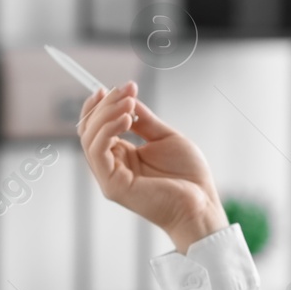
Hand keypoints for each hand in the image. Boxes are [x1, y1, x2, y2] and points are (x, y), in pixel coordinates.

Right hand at [77, 81, 228, 252]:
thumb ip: (144, 121)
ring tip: (129, 103)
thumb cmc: (188, 176)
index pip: (98, 127)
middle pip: (89, 129)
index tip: (120, 86)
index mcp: (122, 156)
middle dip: (105, 104)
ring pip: (89, 138)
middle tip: (126, 90)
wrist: (201, 203)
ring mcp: (110, 177)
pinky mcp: (112, 186)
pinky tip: (126, 119)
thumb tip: (128, 99)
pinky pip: (97, 152)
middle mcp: (112, 166)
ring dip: (106, 114)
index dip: (103, 105)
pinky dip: (107, 130)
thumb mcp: (165, 137)